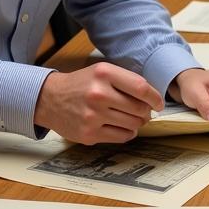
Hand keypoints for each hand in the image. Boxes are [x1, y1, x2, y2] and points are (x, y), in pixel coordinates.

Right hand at [33, 64, 162, 143]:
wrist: (50, 99)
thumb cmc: (81, 84)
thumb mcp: (102, 71)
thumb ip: (126, 81)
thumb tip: (152, 99)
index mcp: (103, 73)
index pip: (141, 88)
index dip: (155, 97)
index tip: (159, 103)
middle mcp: (98, 94)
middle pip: (139, 108)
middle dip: (146, 112)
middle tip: (145, 112)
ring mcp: (92, 116)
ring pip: (133, 124)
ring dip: (138, 123)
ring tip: (133, 118)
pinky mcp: (89, 134)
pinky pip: (121, 137)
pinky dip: (128, 133)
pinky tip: (123, 127)